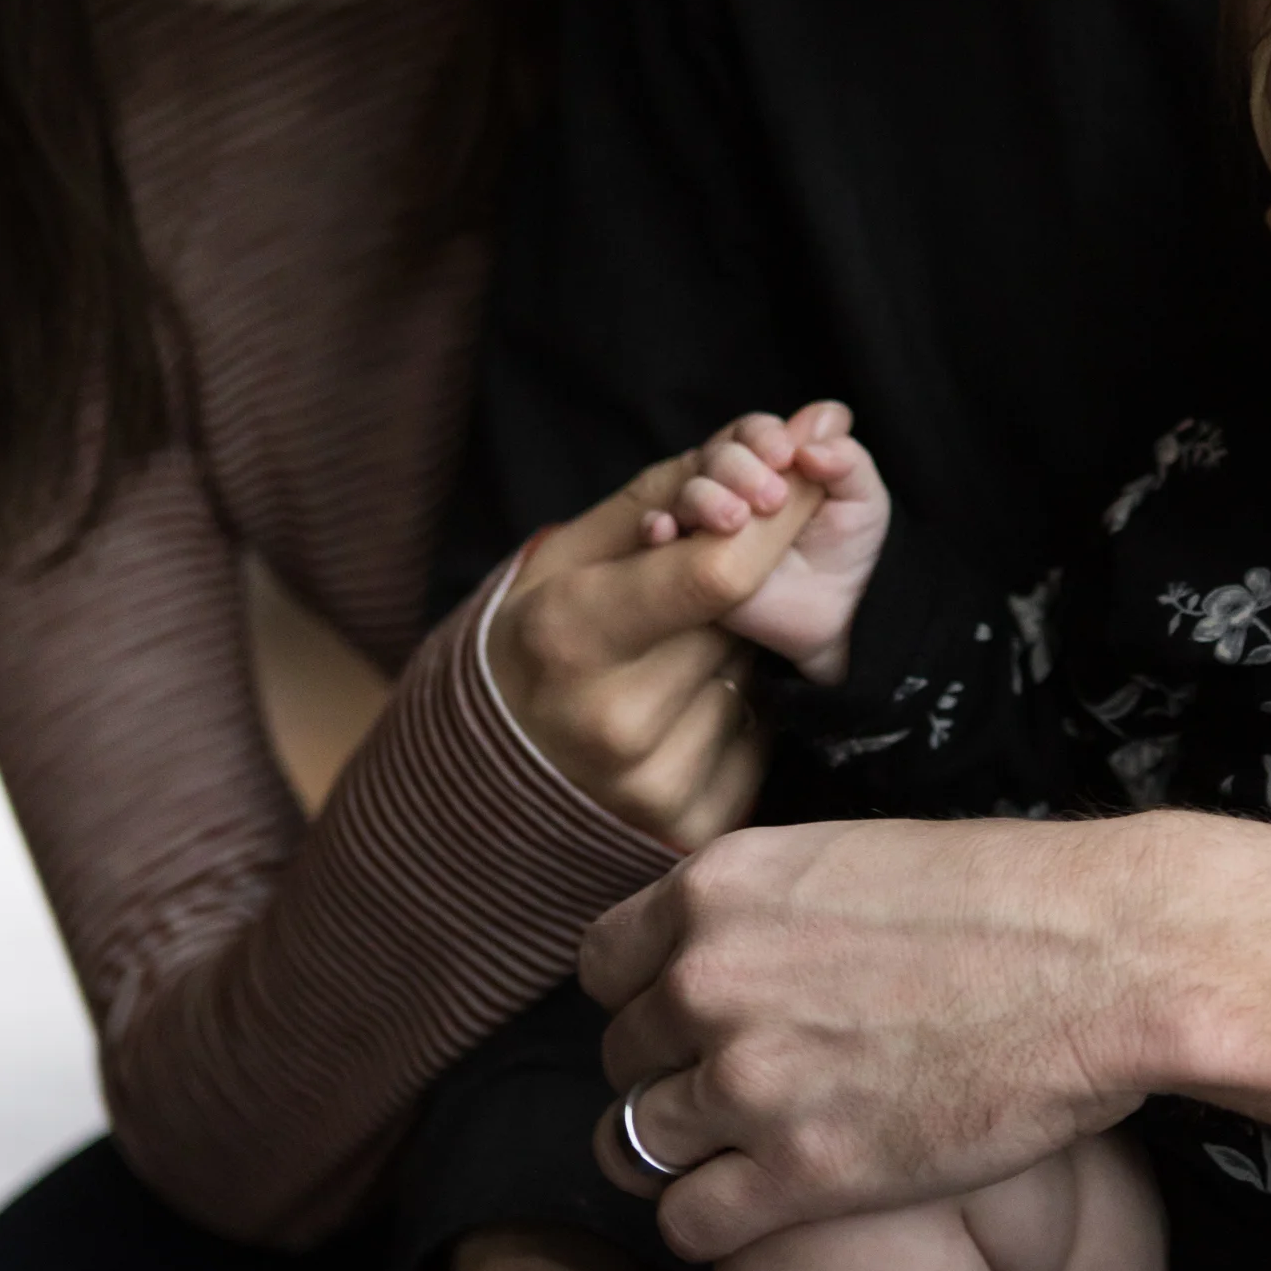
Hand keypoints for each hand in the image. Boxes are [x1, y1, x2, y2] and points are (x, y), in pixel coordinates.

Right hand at [486, 438, 829, 846]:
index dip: (770, 523)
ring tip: (672, 665)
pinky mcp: (691, 828)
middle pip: (743, 622)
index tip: (785, 490)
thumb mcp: (572, 552)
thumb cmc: (540, 634)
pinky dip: (735, 717)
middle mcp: (612, 719)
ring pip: (753, 680)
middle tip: (698, 595)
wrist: (486, 772)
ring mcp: (652, 784)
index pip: (718, 571)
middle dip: (740, 592)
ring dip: (736, 658)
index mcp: (570, 633)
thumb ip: (666, 493)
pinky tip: (684, 717)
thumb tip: (777, 441)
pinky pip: (757, 744)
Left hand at [584, 810, 1270, 1262]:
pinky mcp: (801, 1175)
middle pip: (620, 1057)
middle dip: (673, 1075)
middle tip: (749, 1089)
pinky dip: (716, 1223)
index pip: (602, 965)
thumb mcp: (852, 860)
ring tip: (755, 1151)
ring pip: (636, 1144)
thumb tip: (720, 951)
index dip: (646, 998)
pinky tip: (772, 1204)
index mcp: (718, 887)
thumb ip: (764, 909)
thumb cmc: (1010, 900)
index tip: (693, 1021)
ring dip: (687, 1154)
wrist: (1109, 961)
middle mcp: (707, 979)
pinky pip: (687, 1224)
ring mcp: (747, 1080)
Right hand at [643, 404, 890, 683]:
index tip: (785, 455)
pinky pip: (656, 536)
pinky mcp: (689, 560)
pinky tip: (665, 531)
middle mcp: (734, 483)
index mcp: (772, 460)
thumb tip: (817, 429)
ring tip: (734, 520)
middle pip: (717, 456)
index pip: (753, 432)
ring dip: (703, 497)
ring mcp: (708, 521)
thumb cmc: (849, 548)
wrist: (836, 615)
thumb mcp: (864, 499)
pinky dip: (656, 527)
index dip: (764, 437)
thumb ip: (847, 459)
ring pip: (687, 493)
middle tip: (771, 499)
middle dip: (738, 467)